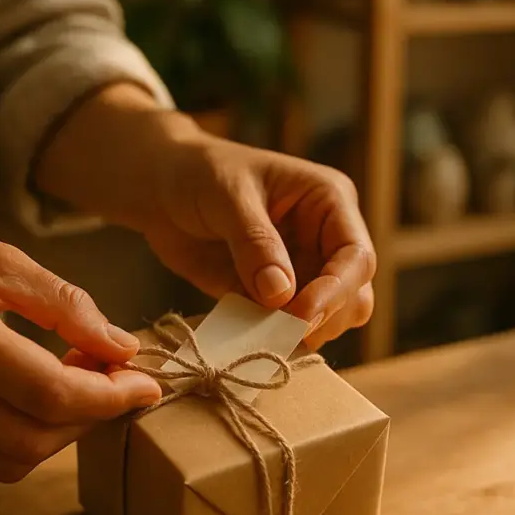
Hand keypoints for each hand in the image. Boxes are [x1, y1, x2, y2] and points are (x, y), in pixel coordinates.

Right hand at [0, 213, 160, 481]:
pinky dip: (25, 441)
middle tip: (115, 379)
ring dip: (62, 433)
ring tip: (78, 387)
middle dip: (93, 416)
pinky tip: (38, 403)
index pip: (52, 393)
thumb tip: (121, 346)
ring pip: (14, 459)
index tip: (146, 382)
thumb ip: (63, 303)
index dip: (111, 396)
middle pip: (37, 437)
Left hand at [142, 137, 376, 348]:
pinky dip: (272, 340)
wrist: (160, 189)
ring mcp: (302, 271)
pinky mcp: (273, 297)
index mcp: (329, 202)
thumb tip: (281, 294)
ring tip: (262, 336)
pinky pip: (285, 329)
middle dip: (325, 318)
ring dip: (302, 334)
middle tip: (282, 333)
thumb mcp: (227, 197)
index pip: (355, 256)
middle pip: (353, 295)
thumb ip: (255, 243)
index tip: (300, 316)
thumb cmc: (199, 174)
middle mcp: (325, 239)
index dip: (335, 290)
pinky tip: (247, 339)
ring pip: (329, 319)